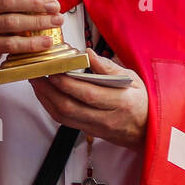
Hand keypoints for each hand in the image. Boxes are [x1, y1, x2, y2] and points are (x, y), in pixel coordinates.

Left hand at [29, 49, 148, 149]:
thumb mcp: (134, 79)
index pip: (88, 94)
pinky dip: (51, 107)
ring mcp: (96, 127)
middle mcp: (106, 118)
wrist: (147, 130)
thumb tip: (88, 53)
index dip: (67, 83)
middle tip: (36, 73)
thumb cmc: (142, 102)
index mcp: (121, 102)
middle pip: (70, 106)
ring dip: (45, 98)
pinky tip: (45, 94)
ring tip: (36, 81)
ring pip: (63, 116)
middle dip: (49, 90)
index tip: (53, 69)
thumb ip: (108, 67)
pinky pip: (65, 121)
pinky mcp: (88, 131)